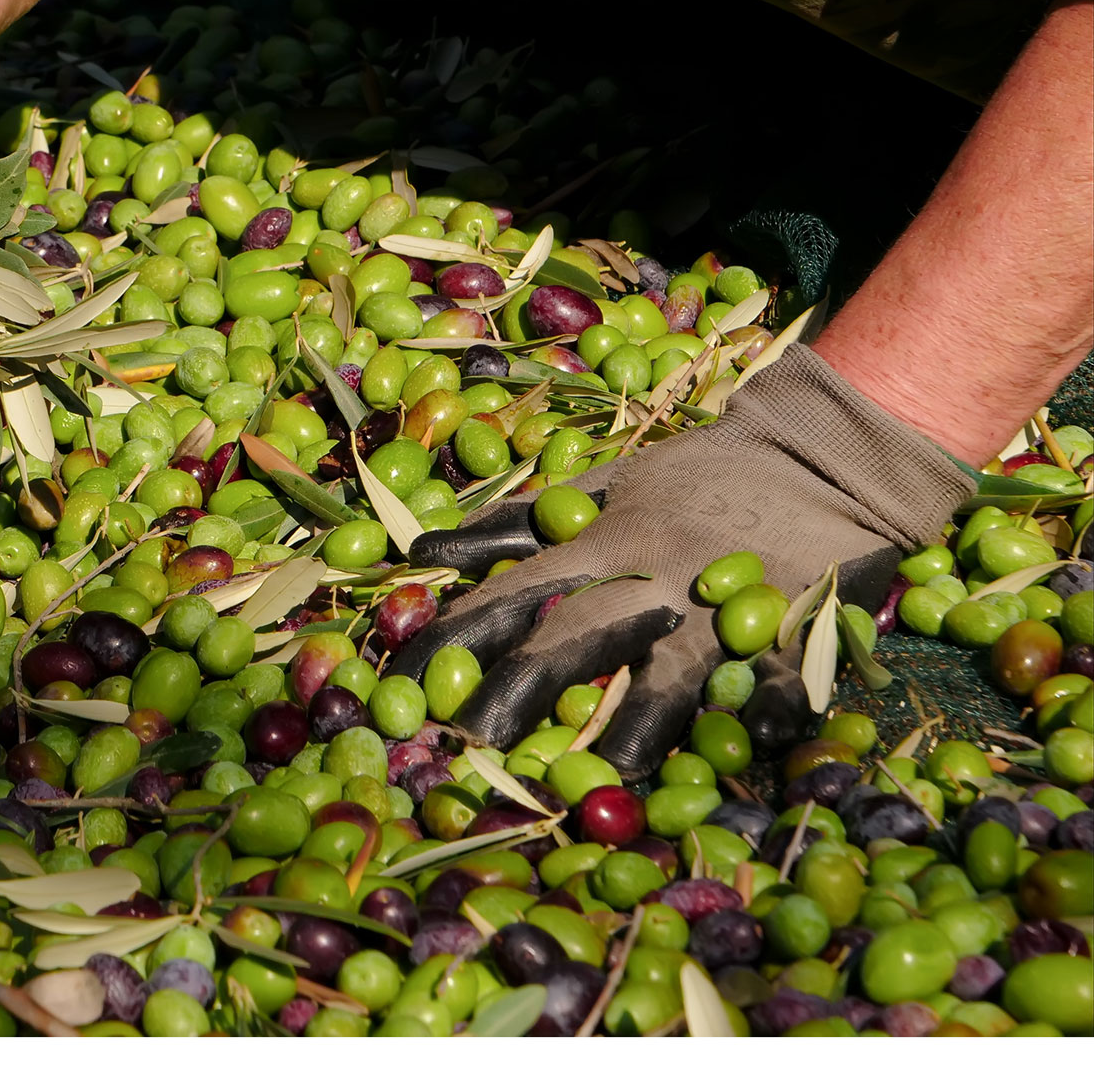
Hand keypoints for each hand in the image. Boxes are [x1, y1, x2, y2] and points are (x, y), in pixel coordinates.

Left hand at [387, 345, 975, 777]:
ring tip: (596, 777)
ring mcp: (726, 607)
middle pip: (575, 634)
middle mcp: (654, 574)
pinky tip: (746, 754)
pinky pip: (778, 681)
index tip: (406, 684)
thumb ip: (517, 524)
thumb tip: (425, 555)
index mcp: (604, 539)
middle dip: (516, 690)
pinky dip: (763, 714)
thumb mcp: (602, 484)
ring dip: (633, 722)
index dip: (457, 636)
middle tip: (467, 744)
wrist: (823, 453)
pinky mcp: (799, 632)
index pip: (513, 589)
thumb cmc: (698, 478)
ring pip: (671, 669)